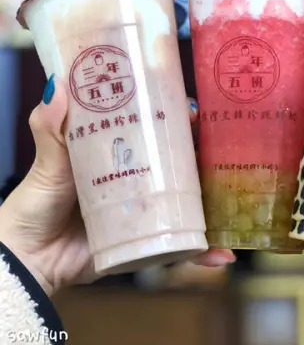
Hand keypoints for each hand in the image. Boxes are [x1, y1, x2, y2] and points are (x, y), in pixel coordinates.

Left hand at [0, 76, 234, 296]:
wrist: (30, 258)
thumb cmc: (38, 203)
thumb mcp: (49, 161)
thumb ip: (50, 127)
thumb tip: (58, 86)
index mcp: (119, 155)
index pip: (154, 131)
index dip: (175, 119)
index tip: (190, 108)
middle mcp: (138, 180)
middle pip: (179, 163)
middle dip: (202, 153)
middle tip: (219, 142)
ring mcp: (146, 212)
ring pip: (188, 202)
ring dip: (214, 199)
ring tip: (233, 192)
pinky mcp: (148, 242)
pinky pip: (180, 248)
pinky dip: (202, 252)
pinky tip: (223, 254)